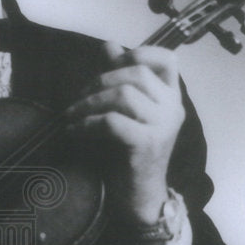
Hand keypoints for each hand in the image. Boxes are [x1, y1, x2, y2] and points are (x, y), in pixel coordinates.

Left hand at [64, 41, 184, 224]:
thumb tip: (108, 45)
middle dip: (100, 80)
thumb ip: (118, 79)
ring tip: (71, 115)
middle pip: (137, 73)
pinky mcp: (146, 145)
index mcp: (171, 98)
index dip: (137, 53)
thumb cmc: (127, 155)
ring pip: (124, 94)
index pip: (167, 58)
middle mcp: (172, 109)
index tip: (110, 65)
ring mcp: (162, 127)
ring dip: (89, 102)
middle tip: (78, 98)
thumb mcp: (124, 113)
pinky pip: (112, 121)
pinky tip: (74, 131)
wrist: (137, 199)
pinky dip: (86, 123)